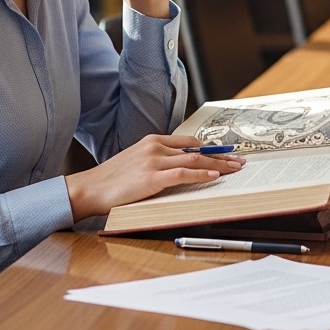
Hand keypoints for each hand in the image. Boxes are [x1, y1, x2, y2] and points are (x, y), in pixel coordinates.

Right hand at [64, 135, 245, 221]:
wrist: (90, 188)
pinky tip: (214, 176)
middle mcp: (155, 147)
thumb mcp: (136, 162)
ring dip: (218, 164)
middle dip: (221, 155)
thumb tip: (179, 168)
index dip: (210, 146)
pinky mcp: (152, 177)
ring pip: (194, 159)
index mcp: (152, 141)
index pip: (188, 141)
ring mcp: (153, 161)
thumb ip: (156, 160)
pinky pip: (183, 173)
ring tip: (235, 169)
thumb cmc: (112, 180)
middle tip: (240, 160)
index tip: (226, 152)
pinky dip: (201, 174)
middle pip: (196, 150)